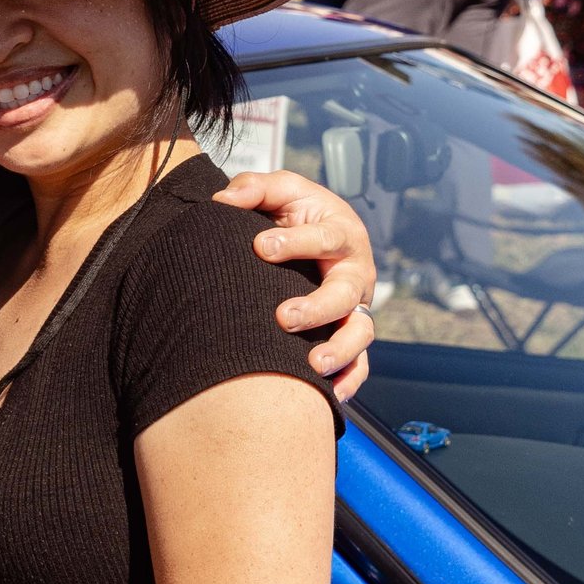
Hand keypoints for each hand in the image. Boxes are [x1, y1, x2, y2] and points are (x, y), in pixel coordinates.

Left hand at [212, 170, 376, 400]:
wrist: (312, 234)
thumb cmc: (296, 212)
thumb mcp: (281, 190)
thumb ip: (255, 188)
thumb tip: (224, 201)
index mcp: (340, 233)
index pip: (324, 238)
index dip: (295, 243)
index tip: (260, 247)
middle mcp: (353, 272)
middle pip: (346, 293)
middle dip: (317, 307)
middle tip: (283, 318)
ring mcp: (355, 306)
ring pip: (360, 333)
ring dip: (339, 351)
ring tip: (312, 365)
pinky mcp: (349, 332)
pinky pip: (359, 363)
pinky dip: (349, 380)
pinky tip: (329, 395)